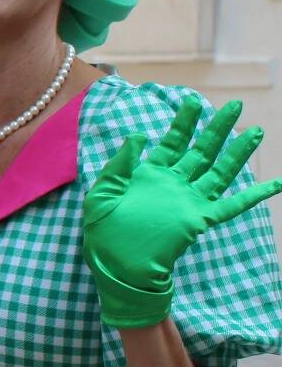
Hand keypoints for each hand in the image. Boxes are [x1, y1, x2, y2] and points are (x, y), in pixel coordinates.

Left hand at [83, 97, 281, 328]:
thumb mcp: (101, 193)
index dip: (183, 122)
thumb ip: (120, 164)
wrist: (116, 266)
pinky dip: (253, 195)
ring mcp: (189, 201)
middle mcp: (174, 184)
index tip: (192, 100)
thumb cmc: (103, 233)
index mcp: (149, 175)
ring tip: (255, 132)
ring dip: (237, 153)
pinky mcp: (199, 219)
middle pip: (200, 150)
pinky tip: (275, 184)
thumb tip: (138, 134)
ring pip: (218, 171)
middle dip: (216, 128)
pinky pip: (231, 206)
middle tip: (234, 106)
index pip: (171, 142)